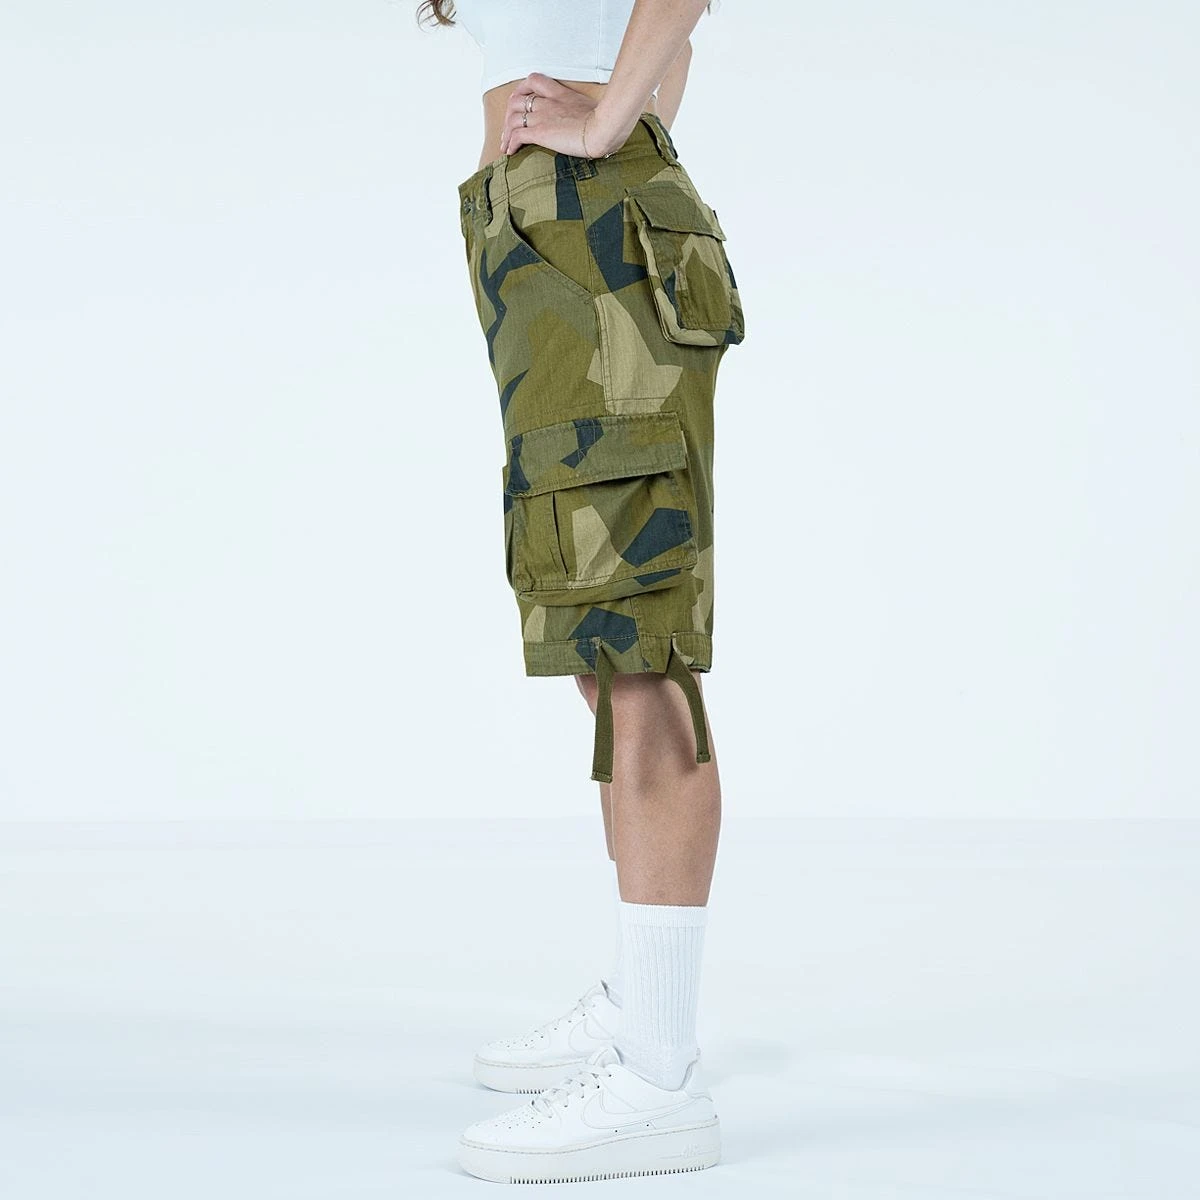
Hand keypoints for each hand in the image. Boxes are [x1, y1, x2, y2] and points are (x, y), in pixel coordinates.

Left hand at [500, 72, 618, 157]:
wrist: (604, 128)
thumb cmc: (606, 122)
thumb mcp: (594, 109)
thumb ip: (585, 112)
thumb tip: (593, 122)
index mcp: (560, 94)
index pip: (534, 81)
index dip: (522, 89)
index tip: (520, 101)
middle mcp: (547, 103)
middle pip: (516, 100)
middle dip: (508, 114)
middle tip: (508, 128)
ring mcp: (542, 117)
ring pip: (512, 118)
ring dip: (506, 132)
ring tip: (505, 144)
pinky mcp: (541, 132)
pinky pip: (517, 135)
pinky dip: (510, 143)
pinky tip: (510, 152)